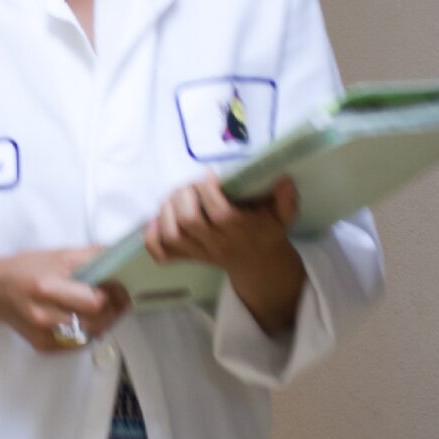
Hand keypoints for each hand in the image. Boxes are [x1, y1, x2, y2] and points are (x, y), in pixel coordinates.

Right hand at [0, 248, 128, 353]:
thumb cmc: (27, 268)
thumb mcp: (58, 254)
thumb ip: (91, 256)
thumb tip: (121, 256)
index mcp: (47, 287)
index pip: (95, 301)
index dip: (113, 295)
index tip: (120, 287)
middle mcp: (44, 314)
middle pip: (96, 321)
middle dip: (113, 310)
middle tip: (119, 300)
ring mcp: (42, 334)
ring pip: (90, 335)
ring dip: (104, 322)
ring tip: (104, 309)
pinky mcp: (42, 346)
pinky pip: (77, 345)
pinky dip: (88, 333)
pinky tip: (86, 319)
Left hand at [146, 173, 304, 334]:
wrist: (258, 263)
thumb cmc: (267, 230)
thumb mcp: (283, 214)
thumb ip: (286, 199)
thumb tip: (284, 180)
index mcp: (239, 229)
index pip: (218, 212)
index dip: (208, 189)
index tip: (211, 175)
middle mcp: (217, 242)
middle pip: (188, 221)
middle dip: (183, 196)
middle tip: (190, 186)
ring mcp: (200, 251)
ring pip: (172, 235)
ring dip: (166, 211)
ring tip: (175, 198)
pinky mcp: (188, 256)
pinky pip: (163, 255)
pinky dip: (152, 238)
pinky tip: (156, 221)